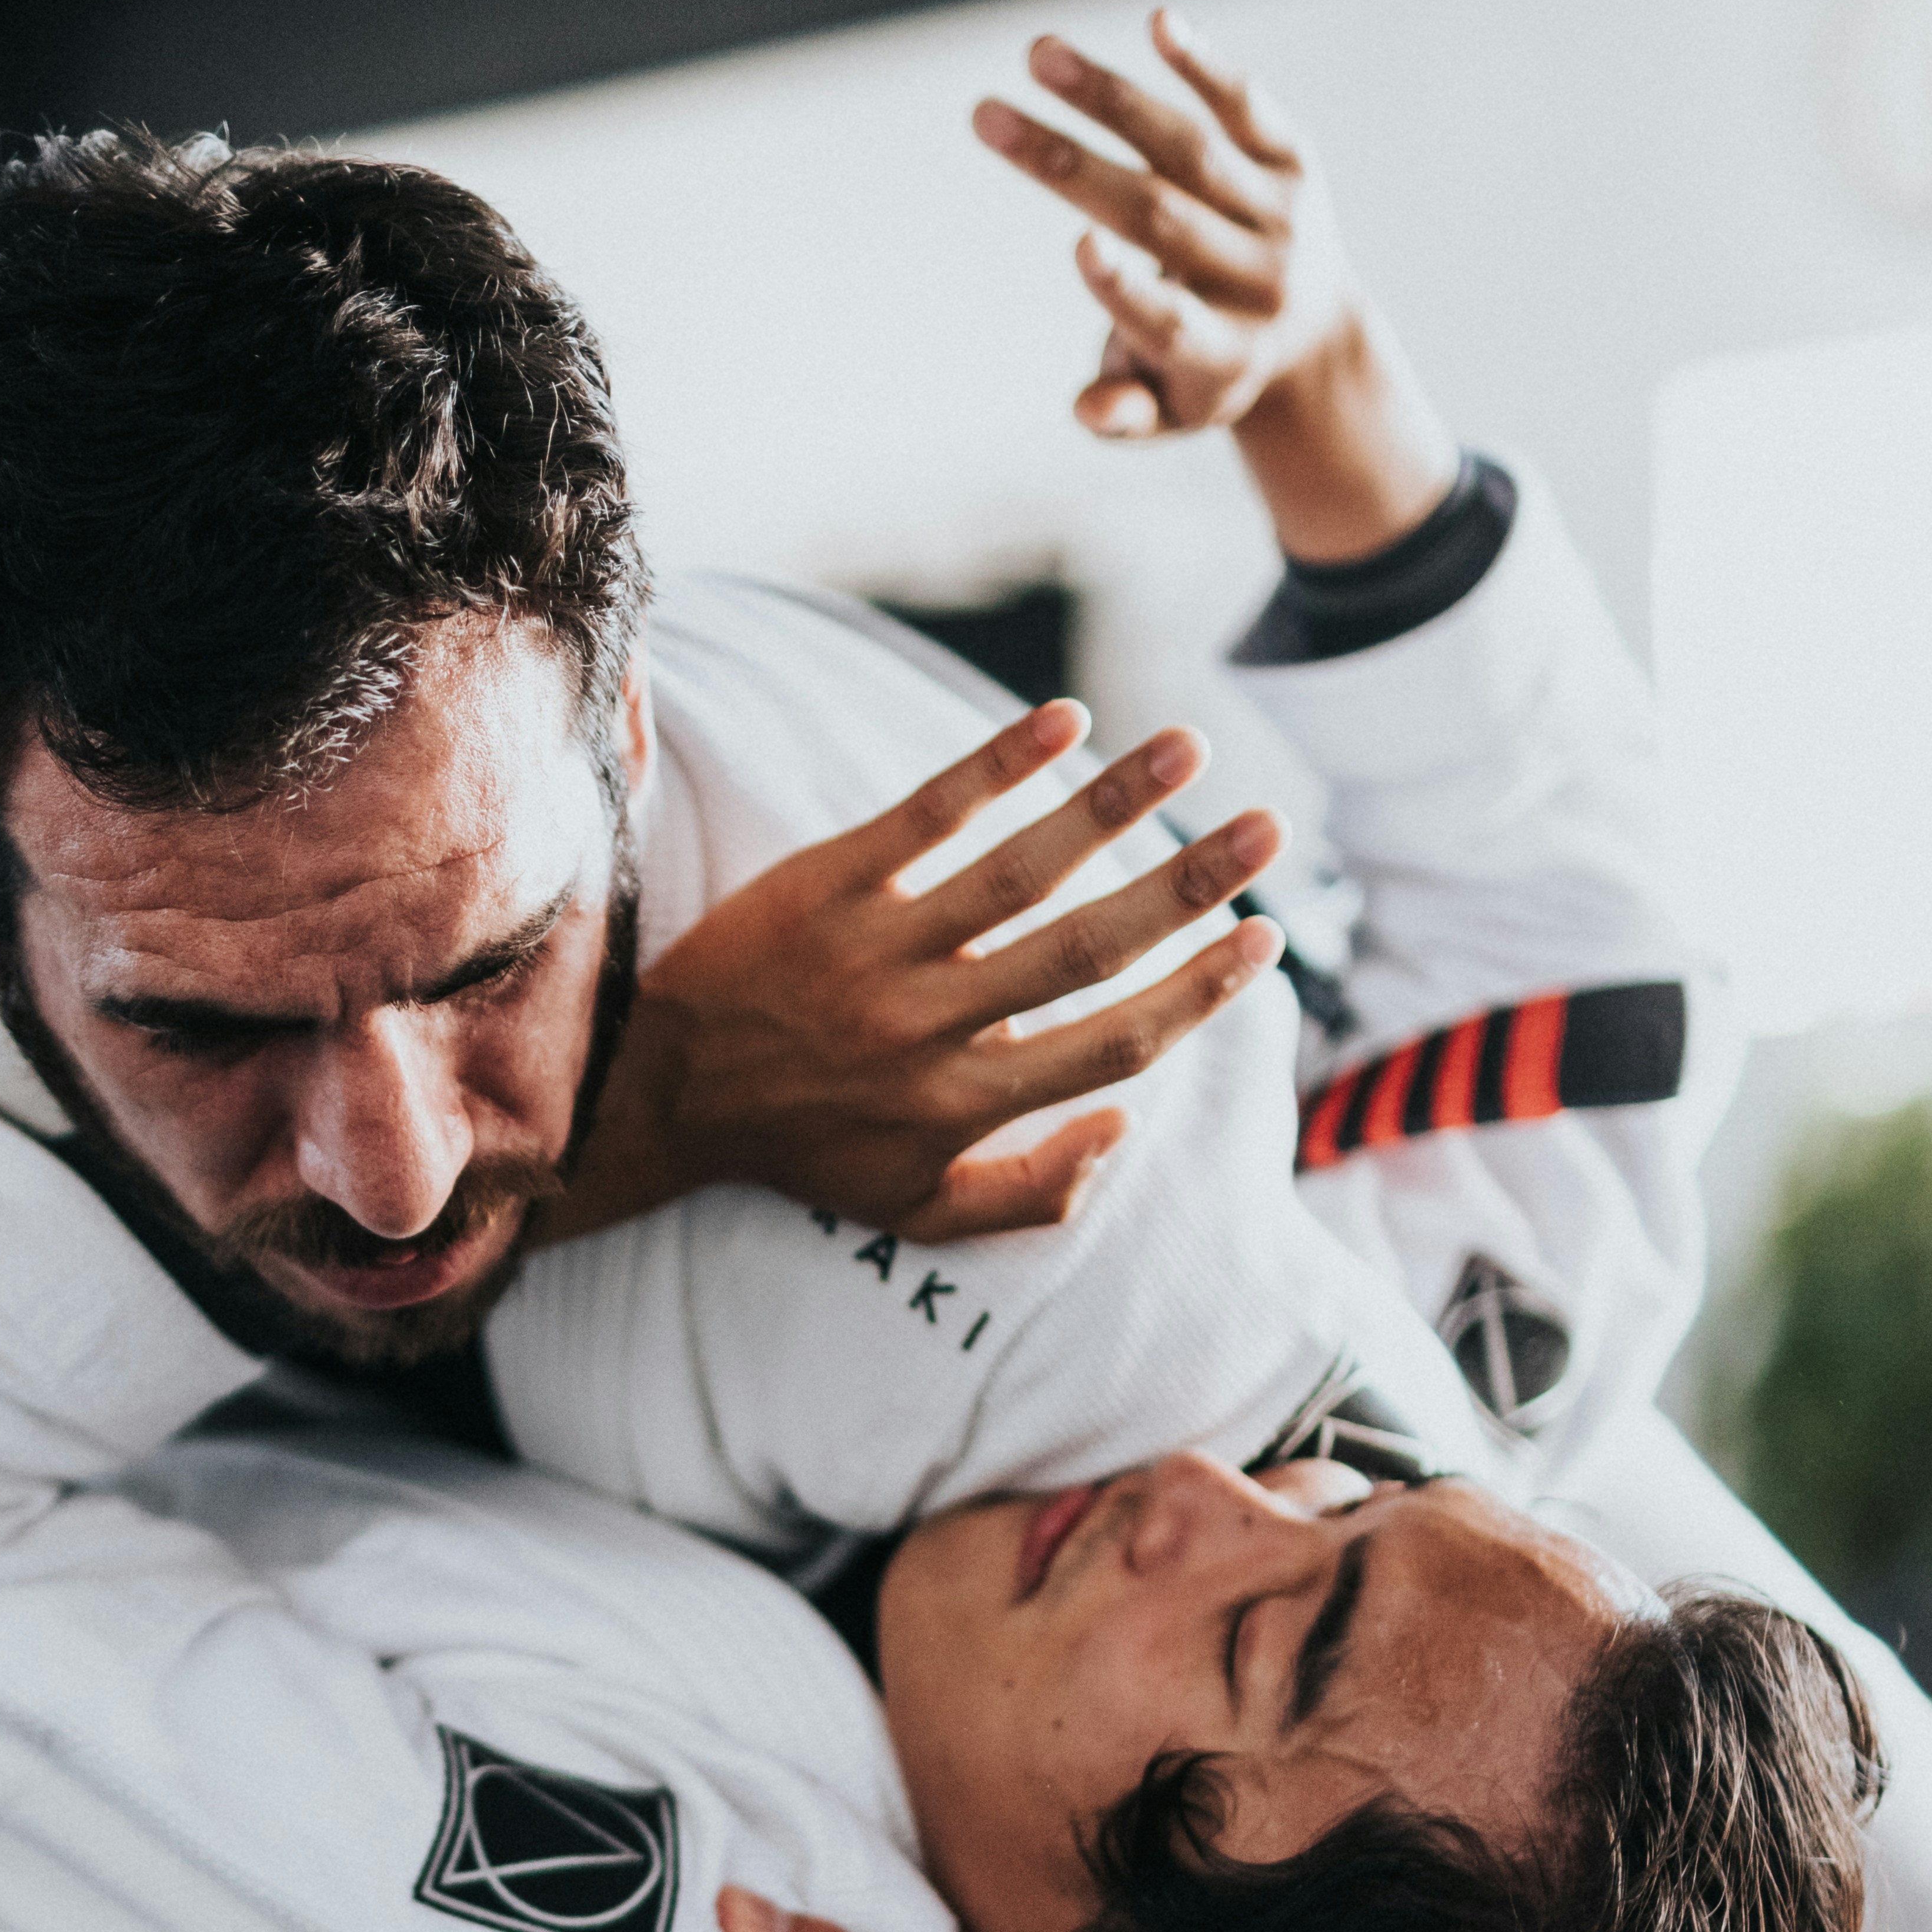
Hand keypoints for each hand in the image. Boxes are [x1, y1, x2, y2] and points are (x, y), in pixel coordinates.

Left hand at [554, 700, 1283, 1251]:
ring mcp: (879, 953)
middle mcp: (932, 1030)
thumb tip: (1124, 1128)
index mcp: (966, 1106)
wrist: (661, 1094)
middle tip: (1270, 827)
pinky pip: (924, 819)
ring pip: (1019, 874)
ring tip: (1189, 745)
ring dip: (1113, 805)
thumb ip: (1028, 1193)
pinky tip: (1065, 720)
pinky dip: (995, 768)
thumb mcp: (916, 1211)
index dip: (1197, 995)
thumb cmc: (805, 1148)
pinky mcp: (827, 887)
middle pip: (1088, 951)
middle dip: (1189, 887)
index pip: (1112, 1042)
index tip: (1263, 939)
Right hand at [973, 7, 1458, 561]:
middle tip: (984, 115)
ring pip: (1186, 149)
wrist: (1318, 334)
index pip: (1171, 321)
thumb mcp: (1170, 414)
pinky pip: (1247, 107)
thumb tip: (1087, 410)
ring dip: (1108, 97)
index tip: (1080, 246)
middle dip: (1066, 165)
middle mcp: (1258, 280)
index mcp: (1224, 353)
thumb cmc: (1210, 372)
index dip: (1125, 289)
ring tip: (1037, 55)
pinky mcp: (1294, 159)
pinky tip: (1158, 22)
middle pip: (1156, 215)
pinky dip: (1203, 66)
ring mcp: (1281, 215)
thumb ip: (1125, 415)